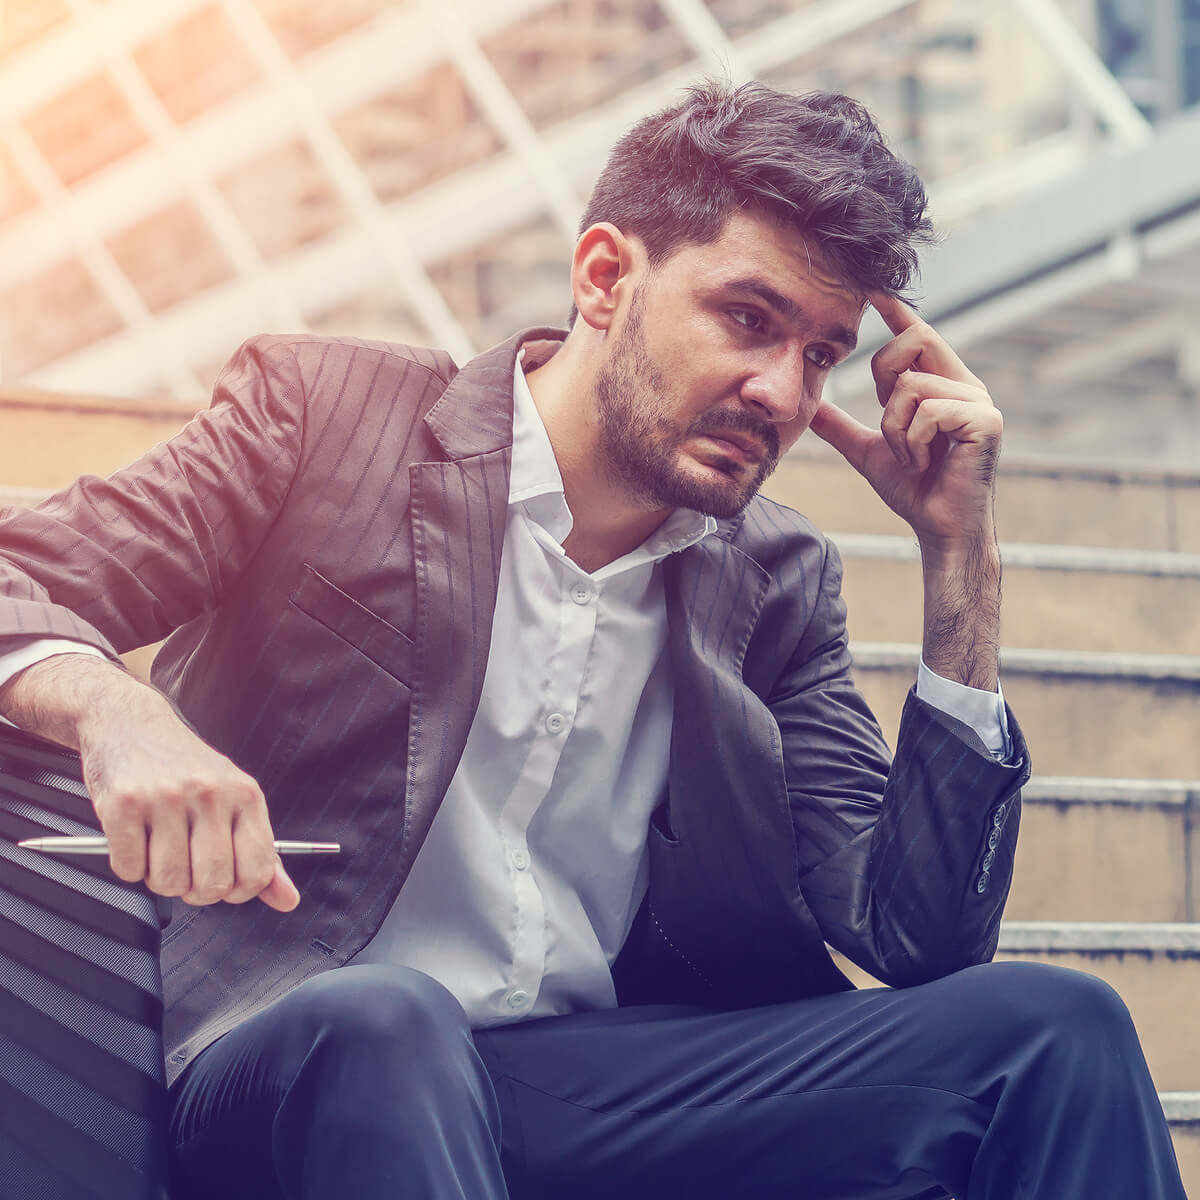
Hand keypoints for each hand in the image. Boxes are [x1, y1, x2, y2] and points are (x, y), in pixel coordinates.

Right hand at [0, 654, 298, 910]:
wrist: (131, 723)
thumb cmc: (187, 769)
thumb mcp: (235, 801)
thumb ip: (263, 854)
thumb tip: (288, 901)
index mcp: (247, 795)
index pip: (258, 871)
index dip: (238, 891)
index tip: (223, 881)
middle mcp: (211, 794)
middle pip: (212, 885)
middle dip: (196, 890)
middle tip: (186, 867)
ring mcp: (166, 797)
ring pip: (169, 882)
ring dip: (159, 879)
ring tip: (159, 847)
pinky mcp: (124, 804)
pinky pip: (128, 870)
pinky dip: (128, 866)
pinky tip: (134, 838)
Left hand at [808, 293, 1000, 557]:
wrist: (938, 528)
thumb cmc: (914, 489)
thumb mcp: (869, 451)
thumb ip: (842, 426)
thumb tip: (810, 408)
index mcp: (942, 385)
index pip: (918, 335)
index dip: (896, 309)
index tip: (871, 288)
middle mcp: (965, 385)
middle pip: (915, 340)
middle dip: (884, 376)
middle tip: (886, 419)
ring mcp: (979, 402)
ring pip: (911, 385)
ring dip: (894, 428)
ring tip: (911, 456)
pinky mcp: (986, 421)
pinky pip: (927, 410)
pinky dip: (912, 440)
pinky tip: (923, 462)